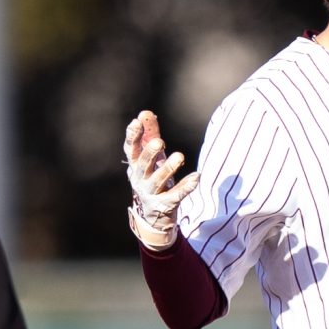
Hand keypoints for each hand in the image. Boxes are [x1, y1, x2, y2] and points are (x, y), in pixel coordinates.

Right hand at [124, 110, 199, 250]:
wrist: (153, 216)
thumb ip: (150, 135)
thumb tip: (145, 112)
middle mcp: (141, 179)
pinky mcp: (166, 205)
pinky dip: (186, 186)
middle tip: (160, 142)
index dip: (133, 136)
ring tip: (180, 156)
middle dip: (150, 153)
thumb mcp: (150, 158)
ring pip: (159, 180)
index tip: (136, 122)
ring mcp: (152, 193)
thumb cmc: (152, 179)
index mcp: (136, 166)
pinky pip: (176, 195)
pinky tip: (196, 177)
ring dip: (168, 168)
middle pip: (143, 165)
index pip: (131, 149)